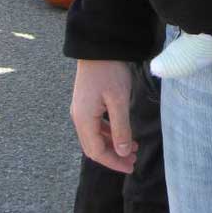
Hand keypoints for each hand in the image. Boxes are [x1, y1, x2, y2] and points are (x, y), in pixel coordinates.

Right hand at [70, 59, 137, 173]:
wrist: (98, 46)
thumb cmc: (109, 71)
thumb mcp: (119, 100)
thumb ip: (121, 128)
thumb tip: (123, 153)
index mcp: (83, 120)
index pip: (96, 152)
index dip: (114, 162)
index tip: (131, 166)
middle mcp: (78, 117)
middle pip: (93, 146)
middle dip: (113, 155)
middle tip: (133, 160)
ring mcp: (80, 109)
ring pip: (94, 136)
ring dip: (112, 144)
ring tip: (132, 147)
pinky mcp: (86, 102)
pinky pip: (95, 124)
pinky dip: (109, 132)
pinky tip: (122, 132)